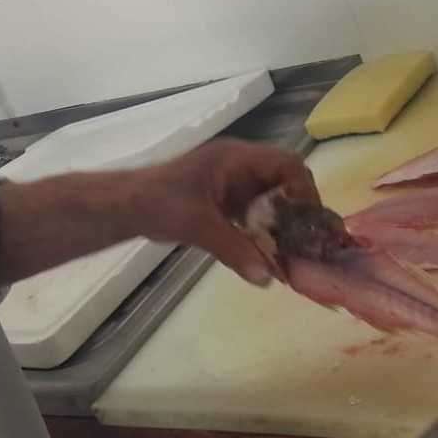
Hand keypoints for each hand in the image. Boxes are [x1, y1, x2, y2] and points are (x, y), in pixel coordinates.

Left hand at [131, 139, 321, 286]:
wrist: (127, 207)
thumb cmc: (159, 203)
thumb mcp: (198, 225)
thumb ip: (234, 249)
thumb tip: (267, 278)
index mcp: (235, 158)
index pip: (287, 163)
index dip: (304, 190)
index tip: (309, 222)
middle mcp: (238, 167)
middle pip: (284, 182)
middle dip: (297, 212)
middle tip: (306, 243)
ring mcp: (231, 184)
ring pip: (271, 200)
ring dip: (281, 225)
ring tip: (293, 254)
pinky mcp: (224, 202)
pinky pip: (255, 214)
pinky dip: (264, 233)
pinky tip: (268, 257)